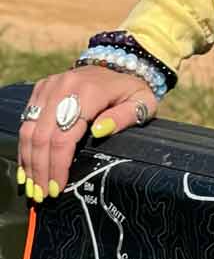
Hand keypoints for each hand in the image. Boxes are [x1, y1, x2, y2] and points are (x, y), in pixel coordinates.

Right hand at [17, 65, 157, 201]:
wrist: (120, 63)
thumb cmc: (132, 89)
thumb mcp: (142, 102)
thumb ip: (125, 117)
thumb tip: (100, 131)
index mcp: (89, 91)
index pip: (64, 136)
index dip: (58, 165)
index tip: (58, 187)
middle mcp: (65, 86)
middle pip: (42, 136)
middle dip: (40, 169)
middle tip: (41, 194)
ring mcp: (51, 86)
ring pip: (29, 130)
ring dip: (29, 161)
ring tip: (32, 186)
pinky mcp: (42, 88)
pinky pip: (27, 120)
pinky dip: (25, 145)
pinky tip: (27, 166)